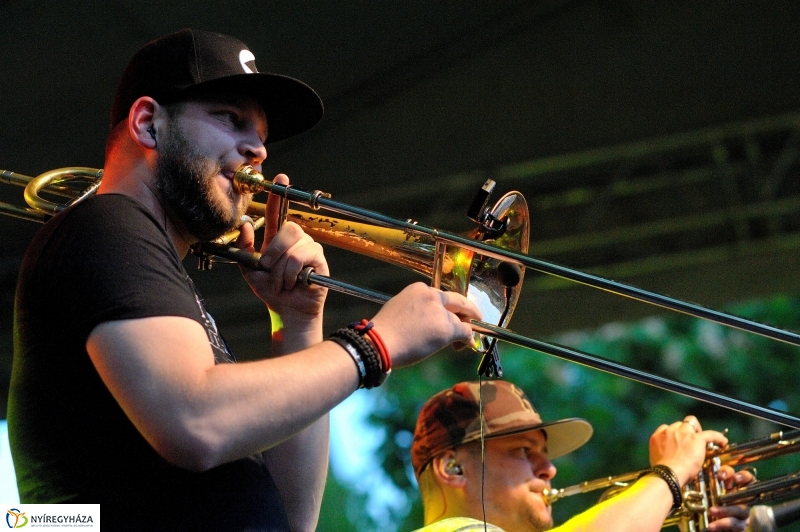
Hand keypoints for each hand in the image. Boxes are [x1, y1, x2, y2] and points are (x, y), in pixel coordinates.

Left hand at [238, 174, 328, 322]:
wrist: (287, 311)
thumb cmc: (271, 290)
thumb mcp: (249, 269)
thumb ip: (244, 247)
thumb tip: (244, 225)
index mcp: (278, 239)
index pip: (280, 212)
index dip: (280, 196)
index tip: (281, 177)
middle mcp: (296, 240)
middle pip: (288, 228)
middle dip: (273, 250)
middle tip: (266, 267)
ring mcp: (309, 248)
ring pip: (293, 246)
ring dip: (280, 268)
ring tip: (281, 282)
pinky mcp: (319, 260)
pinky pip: (301, 257)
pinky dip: (291, 272)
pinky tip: (293, 282)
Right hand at [369, 282, 481, 367]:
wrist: (380, 342)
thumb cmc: (384, 330)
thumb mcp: (399, 308)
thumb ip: (417, 309)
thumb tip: (427, 321)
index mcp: (419, 289)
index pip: (441, 296)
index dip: (448, 307)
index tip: (450, 314)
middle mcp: (432, 296)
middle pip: (458, 301)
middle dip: (469, 310)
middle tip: (476, 317)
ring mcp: (441, 312)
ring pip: (460, 319)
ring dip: (462, 330)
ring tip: (459, 343)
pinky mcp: (447, 328)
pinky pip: (464, 331)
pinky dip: (467, 338)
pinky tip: (465, 344)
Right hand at [649, 415, 727, 485]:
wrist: (669, 473)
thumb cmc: (663, 471)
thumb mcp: (657, 458)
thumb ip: (663, 452)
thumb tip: (668, 457)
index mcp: (658, 436)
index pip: (667, 429)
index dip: (674, 434)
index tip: (678, 441)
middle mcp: (669, 431)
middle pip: (680, 424)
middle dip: (685, 431)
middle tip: (691, 441)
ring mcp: (683, 433)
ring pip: (691, 422)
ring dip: (697, 430)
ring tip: (704, 439)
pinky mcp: (696, 438)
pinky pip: (710, 434)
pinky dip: (718, 437)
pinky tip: (723, 442)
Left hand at [706, 466, 756, 531]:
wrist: (702, 524)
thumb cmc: (706, 502)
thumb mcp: (706, 487)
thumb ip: (708, 476)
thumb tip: (701, 460)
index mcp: (736, 489)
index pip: (748, 479)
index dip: (743, 476)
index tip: (725, 477)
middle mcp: (742, 501)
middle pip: (747, 496)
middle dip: (733, 495)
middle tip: (720, 496)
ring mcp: (742, 515)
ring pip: (741, 511)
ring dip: (726, 511)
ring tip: (712, 511)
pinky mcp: (738, 528)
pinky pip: (736, 527)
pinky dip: (723, 525)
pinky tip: (712, 526)